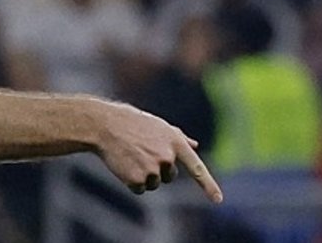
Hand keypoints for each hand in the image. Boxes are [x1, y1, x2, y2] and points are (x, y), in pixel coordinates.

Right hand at [95, 101, 222, 202]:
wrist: (104, 125)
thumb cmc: (130, 122)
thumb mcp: (157, 125)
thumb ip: (178, 137)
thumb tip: (195, 145)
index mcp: (175, 142)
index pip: (196, 167)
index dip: (208, 185)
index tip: (217, 199)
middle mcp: (167, 157)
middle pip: (168, 177)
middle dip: (157, 169)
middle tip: (140, 152)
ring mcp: (153, 169)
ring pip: (153, 184)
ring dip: (142, 175)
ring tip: (130, 155)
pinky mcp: (138, 179)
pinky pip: (139, 189)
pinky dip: (131, 181)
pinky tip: (123, 164)